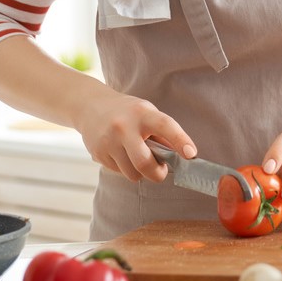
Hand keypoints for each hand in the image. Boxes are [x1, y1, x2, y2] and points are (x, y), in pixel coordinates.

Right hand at [75, 92, 195, 182]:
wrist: (91, 106)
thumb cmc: (127, 112)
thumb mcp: (147, 113)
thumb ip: (163, 134)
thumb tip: (182, 157)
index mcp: (142, 113)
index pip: (165, 126)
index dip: (180, 140)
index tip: (191, 155)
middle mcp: (123, 126)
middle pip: (144, 162)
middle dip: (157, 174)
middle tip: (161, 170)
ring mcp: (108, 141)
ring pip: (132, 173)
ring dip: (140, 172)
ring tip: (137, 157)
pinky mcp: (98, 153)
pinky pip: (119, 172)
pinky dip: (125, 168)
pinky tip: (121, 154)